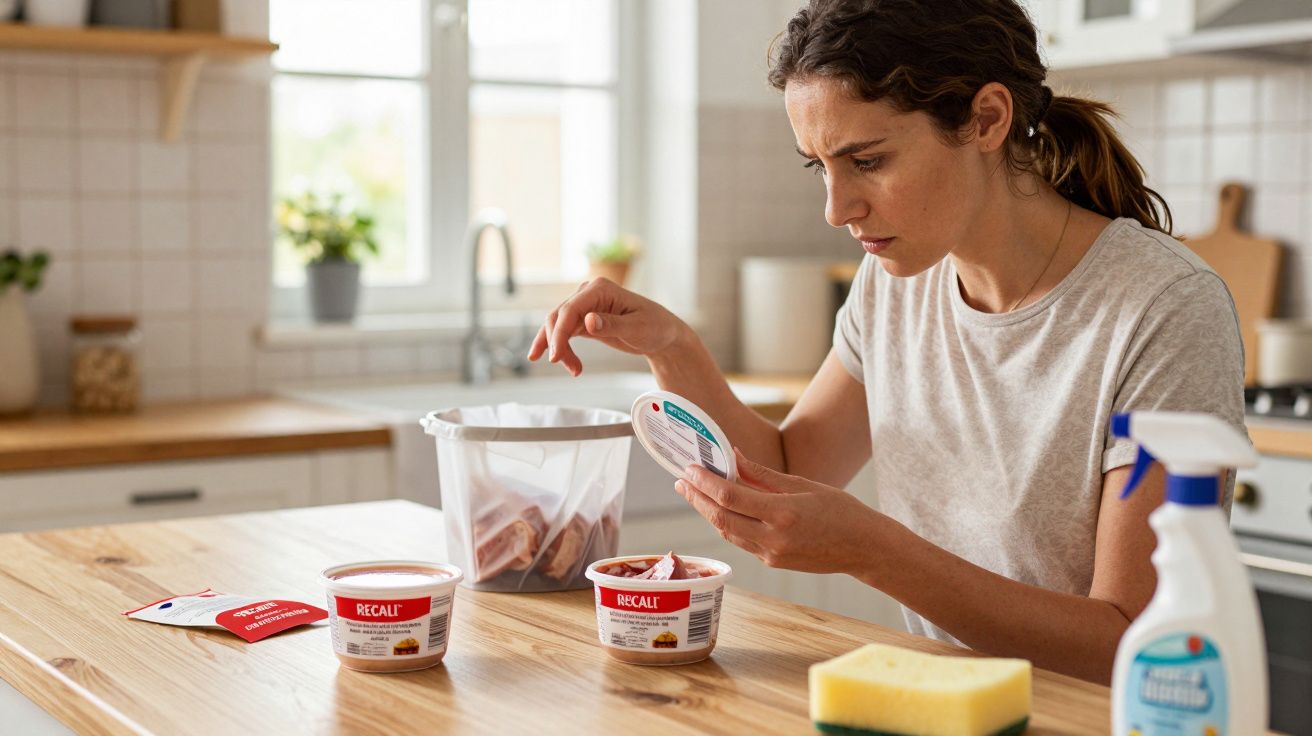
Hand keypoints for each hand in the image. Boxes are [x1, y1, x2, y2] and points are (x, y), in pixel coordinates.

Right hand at [526, 278, 685, 375]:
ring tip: (574, 370)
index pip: (570, 310)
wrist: (663, 334)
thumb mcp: (637, 328)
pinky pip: (564, 332)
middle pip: (558, 317)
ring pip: (558, 326)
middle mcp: (589, 293)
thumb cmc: (656, 327)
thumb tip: (588, 320)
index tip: (556, 356)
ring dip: (559, 348)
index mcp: (600, 289)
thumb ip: (612, 324)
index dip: (559, 334)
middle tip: (571, 368)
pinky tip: (558, 360)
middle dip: (558, 344)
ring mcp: (585, 305)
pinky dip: (560, 346)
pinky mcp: (584, 319)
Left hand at [675, 448, 882, 574]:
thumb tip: (734, 456)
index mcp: (783, 514)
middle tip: (681, 480)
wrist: (864, 548)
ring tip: (693, 492)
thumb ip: (763, 474)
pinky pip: (742, 540)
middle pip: (721, 518)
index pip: (730, 497)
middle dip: (697, 498)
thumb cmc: (841, 510)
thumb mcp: (803, 485)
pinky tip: (721, 508)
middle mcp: (773, 538)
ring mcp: (771, 555)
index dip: (705, 482)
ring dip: (707, 512)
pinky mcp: (772, 562)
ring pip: (727, 532)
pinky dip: (727, 523)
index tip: (689, 469)